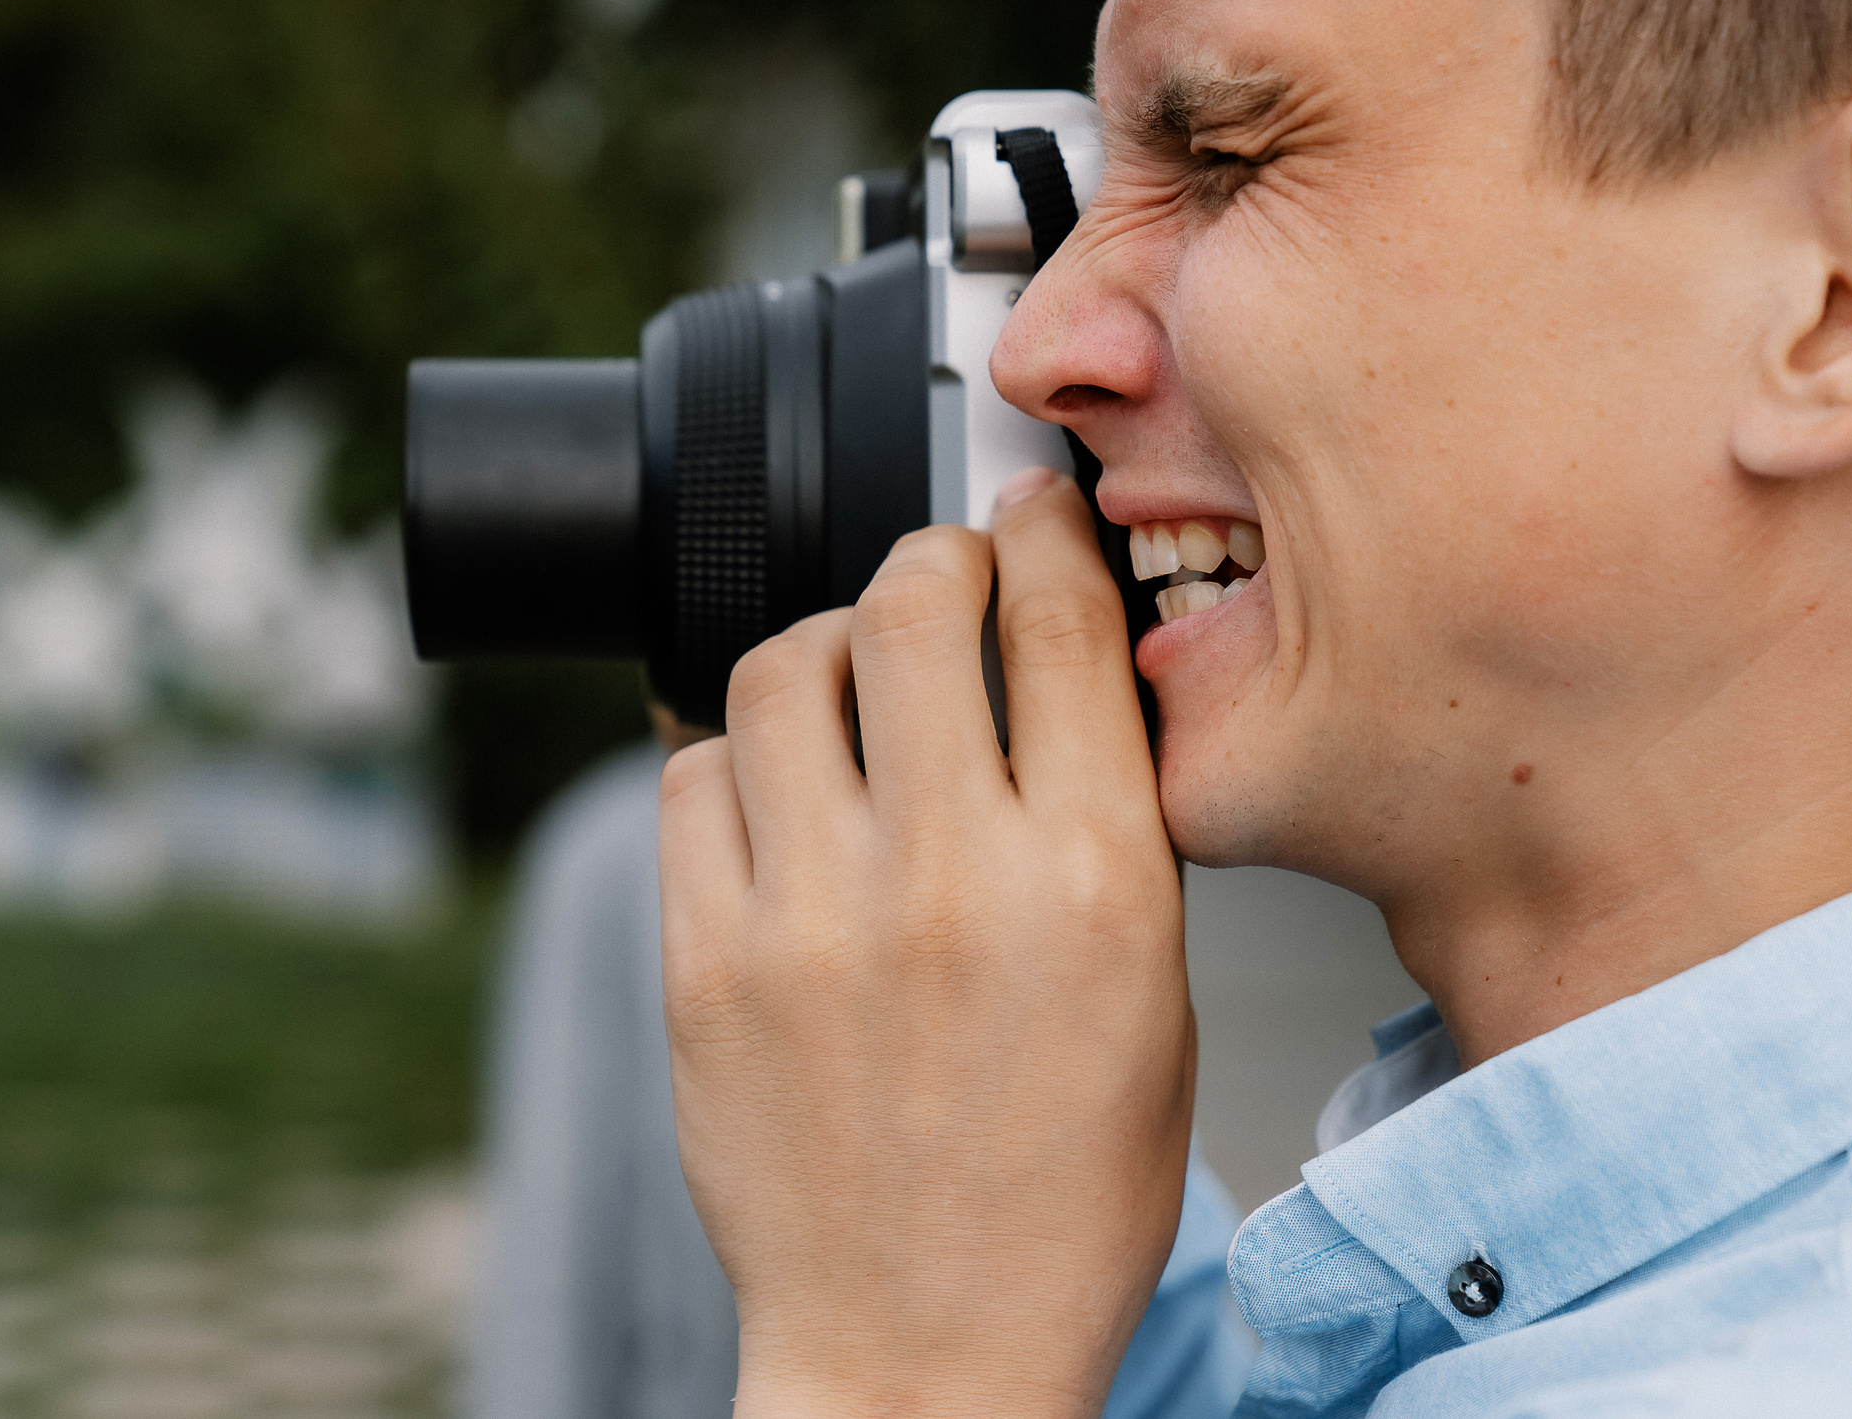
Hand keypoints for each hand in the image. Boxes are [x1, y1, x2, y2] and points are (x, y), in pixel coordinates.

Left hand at [658, 471, 1194, 1418]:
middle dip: (933, 557)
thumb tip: (1062, 671)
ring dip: (826, 641)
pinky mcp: (703, 962)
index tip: (1030, 516)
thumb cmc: (1059, 1194)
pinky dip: (738, 751)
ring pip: (784, 665)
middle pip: (913, 602)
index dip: (1043, 532)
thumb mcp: (1157, 995)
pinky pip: (693, 772)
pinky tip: (780, 789)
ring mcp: (810, 916)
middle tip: (941, 578)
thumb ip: (1111, 823)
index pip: (1062, 620)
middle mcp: (949, 878)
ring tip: (852, 681)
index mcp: (1094, 881)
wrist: (925, 1341)